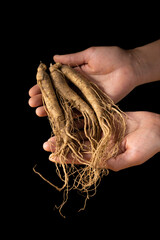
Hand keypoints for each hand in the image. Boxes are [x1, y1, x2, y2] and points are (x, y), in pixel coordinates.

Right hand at [28, 46, 139, 115]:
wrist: (129, 67)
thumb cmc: (111, 57)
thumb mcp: (89, 55)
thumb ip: (72, 59)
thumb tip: (53, 58)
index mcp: (75, 75)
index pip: (56, 82)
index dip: (44, 86)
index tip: (32, 90)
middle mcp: (78, 87)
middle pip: (58, 95)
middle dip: (44, 99)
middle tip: (32, 103)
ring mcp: (86, 97)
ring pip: (66, 105)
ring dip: (53, 109)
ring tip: (39, 112)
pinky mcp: (95, 105)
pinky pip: (81, 112)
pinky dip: (70, 116)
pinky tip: (59, 120)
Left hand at [44, 111, 159, 170]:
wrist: (158, 128)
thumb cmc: (149, 145)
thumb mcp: (132, 157)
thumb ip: (113, 162)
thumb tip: (94, 165)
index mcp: (107, 156)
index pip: (83, 157)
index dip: (68, 157)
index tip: (52, 157)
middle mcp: (102, 144)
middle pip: (79, 145)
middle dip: (63, 144)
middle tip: (47, 143)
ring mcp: (104, 132)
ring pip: (82, 132)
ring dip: (68, 131)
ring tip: (53, 129)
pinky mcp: (106, 120)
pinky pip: (90, 118)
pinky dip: (79, 117)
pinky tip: (68, 115)